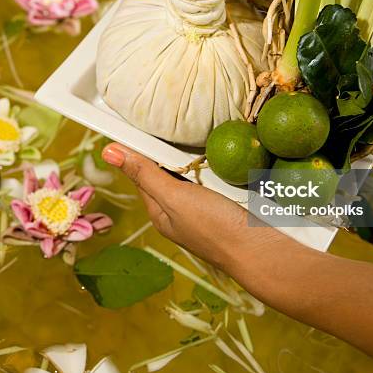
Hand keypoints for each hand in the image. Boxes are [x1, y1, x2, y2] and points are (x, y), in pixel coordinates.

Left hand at [101, 143, 285, 268]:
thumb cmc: (215, 228)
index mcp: (161, 213)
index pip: (143, 174)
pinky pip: (218, 174)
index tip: (143, 123)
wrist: (264, 249)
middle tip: (179, 127)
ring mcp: (207, 206)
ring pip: (195, 171)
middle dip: (174, 150)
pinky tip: (223, 150)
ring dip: (198, 155)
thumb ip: (145, 174)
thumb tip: (108, 152)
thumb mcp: (175, 198)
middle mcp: (181, 211)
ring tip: (200, 135)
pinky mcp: (229, 200)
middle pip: (170, 170)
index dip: (141, 150)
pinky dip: (219, 162)